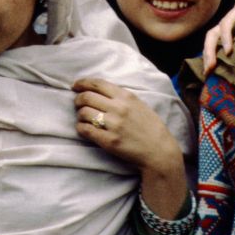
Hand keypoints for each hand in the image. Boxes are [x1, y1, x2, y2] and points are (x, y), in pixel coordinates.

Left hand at [73, 77, 187, 218]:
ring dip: (79, 115)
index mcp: (126, 96)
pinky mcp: (109, 141)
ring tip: (84, 119)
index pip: (97, 84)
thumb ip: (120, 96)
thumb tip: (98, 91)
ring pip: (83, 113)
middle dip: (78, 100)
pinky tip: (84, 129)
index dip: (82, 83)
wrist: (159, 150)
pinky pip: (85, 130)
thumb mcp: (138, 104)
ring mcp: (113, 125)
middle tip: (78, 104)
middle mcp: (118, 108)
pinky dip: (80, 128)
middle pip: (86, 97)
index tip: (75, 86)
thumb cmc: (150, 127)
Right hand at [201, 0, 234, 74]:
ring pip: (213, 39)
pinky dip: (215, 56)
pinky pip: (219, 45)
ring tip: (208, 72)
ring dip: (208, 55)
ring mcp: (231, 27)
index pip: (228, 21)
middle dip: (210, 49)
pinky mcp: (232, 37)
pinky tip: (214, 70)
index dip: (226, 36)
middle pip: (214, 31)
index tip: (229, 52)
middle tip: (210, 67)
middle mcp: (233, 17)